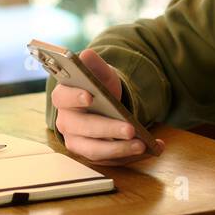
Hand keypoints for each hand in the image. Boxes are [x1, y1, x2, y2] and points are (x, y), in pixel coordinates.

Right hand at [50, 48, 164, 164]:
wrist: (106, 104)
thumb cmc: (98, 87)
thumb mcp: (100, 72)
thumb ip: (93, 63)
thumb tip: (86, 55)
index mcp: (63, 98)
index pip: (63, 97)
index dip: (75, 97)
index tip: (90, 96)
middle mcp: (66, 122)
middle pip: (83, 129)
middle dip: (107, 130)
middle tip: (130, 129)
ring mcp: (78, 142)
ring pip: (95, 150)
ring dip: (120, 149)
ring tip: (142, 144)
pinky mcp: (93, 155)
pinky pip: (110, 160)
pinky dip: (131, 156)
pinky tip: (151, 147)